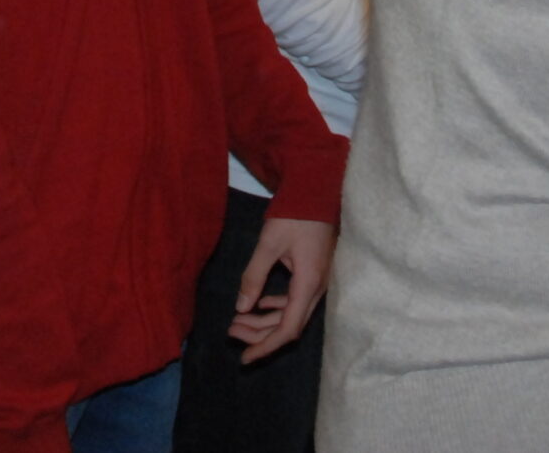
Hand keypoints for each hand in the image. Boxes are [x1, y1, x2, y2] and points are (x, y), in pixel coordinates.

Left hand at [229, 217, 332, 362]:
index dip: (265, 346)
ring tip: (237, 320)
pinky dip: (275, 306)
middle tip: (230, 331)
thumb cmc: (294, 215)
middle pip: (288, 326)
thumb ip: (254, 276)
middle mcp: (317, 289)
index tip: (244, 357)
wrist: (317, 191)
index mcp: (308, 284)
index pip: (288, 329)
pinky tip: (259, 304)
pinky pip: (295, 300)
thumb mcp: (269, 244)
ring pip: (291, 314)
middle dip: (259, 334)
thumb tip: (241, 308)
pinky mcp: (313, 274)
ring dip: (264, 320)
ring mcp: (317, 283)